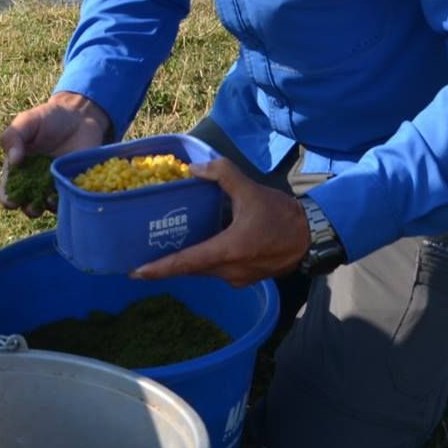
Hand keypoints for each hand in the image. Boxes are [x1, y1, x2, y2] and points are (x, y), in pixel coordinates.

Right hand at [0, 94, 110, 216]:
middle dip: (29, 209)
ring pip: (49, 206)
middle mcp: (35, 182)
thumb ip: (13, 137)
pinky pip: (70, 199)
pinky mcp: (75, 184)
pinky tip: (67, 193)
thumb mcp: (26, 121)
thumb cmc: (48, 118)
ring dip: (49, 207)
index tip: (11, 200)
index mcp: (19, 170)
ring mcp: (56, 185)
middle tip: (33, 205)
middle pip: (28, 205)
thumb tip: (13, 160)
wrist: (79, 115)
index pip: (8, 192)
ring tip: (51, 199)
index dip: (8, 200)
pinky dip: (69, 201)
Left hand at [130, 157, 310, 287]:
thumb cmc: (280, 214)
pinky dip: (206, 261)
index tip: (136, 272)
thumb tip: (194, 168)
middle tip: (144, 255)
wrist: (311, 236)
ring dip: (189, 261)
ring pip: (204, 270)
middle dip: (168, 263)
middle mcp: (229, 271)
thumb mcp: (249, 190)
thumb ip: (222, 174)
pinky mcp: (245, 279)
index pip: (186, 263)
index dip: (159, 269)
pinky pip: (218, 271)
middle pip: (191, 268)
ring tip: (168, 248)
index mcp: (228, 251)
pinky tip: (200, 246)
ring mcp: (238, 278)